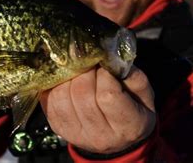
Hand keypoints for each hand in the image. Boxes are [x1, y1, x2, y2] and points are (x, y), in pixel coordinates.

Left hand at [40, 66, 155, 153]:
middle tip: (89, 63)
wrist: (119, 137)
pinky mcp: (58, 128)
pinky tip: (66, 80)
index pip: (108, 95)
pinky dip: (54, 85)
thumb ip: (130, 74)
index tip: (106, 66)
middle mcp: (101, 136)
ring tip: (78, 71)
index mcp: (127, 126)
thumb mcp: (143, 92)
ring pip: (62, 96)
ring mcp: (76, 134)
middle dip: (84, 71)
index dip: (104, 74)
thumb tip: (107, 56)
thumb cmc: (133, 108)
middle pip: (81, 94)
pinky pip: (49, 100)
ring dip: (67, 77)